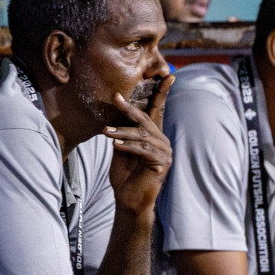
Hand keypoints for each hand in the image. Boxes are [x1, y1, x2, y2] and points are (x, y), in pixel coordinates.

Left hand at [107, 75, 174, 214]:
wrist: (129, 200)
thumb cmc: (124, 176)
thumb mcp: (121, 148)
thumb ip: (122, 132)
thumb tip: (115, 115)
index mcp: (153, 134)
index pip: (158, 109)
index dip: (162, 92)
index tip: (168, 75)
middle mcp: (162, 140)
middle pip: (146, 119)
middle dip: (130, 109)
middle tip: (116, 98)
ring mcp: (164, 152)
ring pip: (142, 135)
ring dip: (122, 132)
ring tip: (105, 133)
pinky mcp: (161, 163)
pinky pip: (144, 150)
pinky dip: (129, 146)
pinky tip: (115, 145)